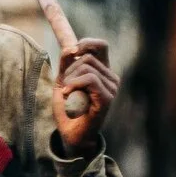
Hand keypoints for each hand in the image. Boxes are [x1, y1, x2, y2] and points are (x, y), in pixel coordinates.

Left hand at [53, 38, 119, 155]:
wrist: (71, 133)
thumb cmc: (68, 108)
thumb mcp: (63, 80)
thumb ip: (66, 63)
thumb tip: (71, 48)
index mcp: (103, 71)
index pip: (101, 46)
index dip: (86, 43)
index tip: (71, 52)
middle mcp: (111, 78)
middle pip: (87, 56)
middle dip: (69, 69)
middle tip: (66, 87)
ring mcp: (111, 87)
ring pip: (86, 67)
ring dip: (70, 80)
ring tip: (68, 94)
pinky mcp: (107, 97)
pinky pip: (90, 79)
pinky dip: (74, 85)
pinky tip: (68, 96)